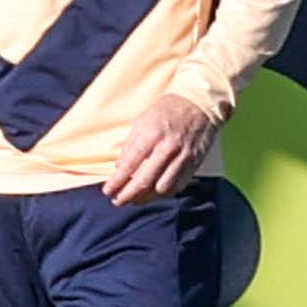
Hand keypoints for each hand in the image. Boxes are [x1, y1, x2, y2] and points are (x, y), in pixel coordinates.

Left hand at [103, 96, 217, 202]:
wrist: (199, 105)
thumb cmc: (166, 111)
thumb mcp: (142, 121)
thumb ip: (130, 145)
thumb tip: (119, 168)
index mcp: (151, 135)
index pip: (129, 165)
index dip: (116, 182)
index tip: (107, 191)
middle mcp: (167, 148)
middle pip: (145, 181)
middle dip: (128, 195)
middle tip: (118, 201)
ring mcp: (183, 158)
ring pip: (162, 188)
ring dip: (146, 198)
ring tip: (135, 199)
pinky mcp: (194, 164)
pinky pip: (177, 186)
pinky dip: (164, 193)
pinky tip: (155, 192)